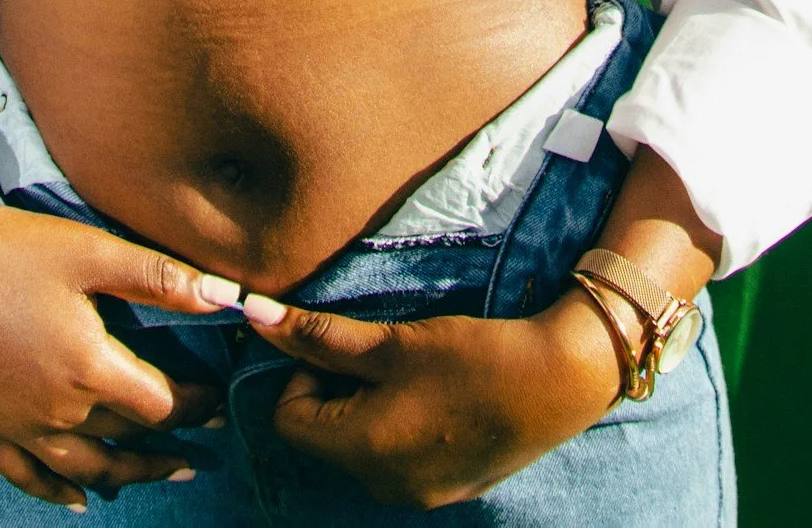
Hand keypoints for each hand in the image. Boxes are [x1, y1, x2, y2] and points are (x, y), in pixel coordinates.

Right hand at [0, 197, 239, 508]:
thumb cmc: (10, 249)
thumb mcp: (89, 251)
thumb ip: (158, 277)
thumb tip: (228, 297)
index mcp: (88, 367)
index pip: (161, 404)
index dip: (197, 405)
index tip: (219, 399)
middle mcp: (57, 410)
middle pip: (128, 439)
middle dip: (170, 440)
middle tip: (202, 444)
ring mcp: (17, 426)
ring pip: (86, 468)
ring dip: (129, 475)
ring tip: (161, 474)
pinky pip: (27, 477)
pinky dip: (57, 493)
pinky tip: (81, 499)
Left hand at [244, 288, 622, 509]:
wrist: (557, 384)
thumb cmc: (469, 357)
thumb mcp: (391, 342)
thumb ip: (319, 337)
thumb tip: (254, 317)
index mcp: (361, 453)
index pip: (289, 418)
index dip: (305, 373)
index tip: (346, 346)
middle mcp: (382, 487)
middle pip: (325, 434)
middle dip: (339, 388)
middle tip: (384, 352)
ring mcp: (417, 494)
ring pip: (361, 443)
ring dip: (371, 403)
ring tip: (415, 369)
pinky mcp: (446, 488)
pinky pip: (397, 457)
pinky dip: (402, 423)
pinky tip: (441, 393)